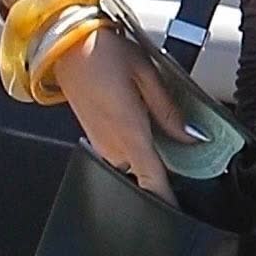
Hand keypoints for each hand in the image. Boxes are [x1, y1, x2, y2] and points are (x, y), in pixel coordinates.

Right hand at [53, 27, 201, 205]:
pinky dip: (135, 143)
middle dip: (165, 164)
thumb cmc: (104, 51)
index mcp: (129, 131)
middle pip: (146, 171)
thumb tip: (191, 136)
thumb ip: (169, 111)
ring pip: (134, 161)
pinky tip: (142, 117)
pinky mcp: (93, 135)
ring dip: (149, 151)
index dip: (167, 199)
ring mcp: (100, 142)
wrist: (65, 43)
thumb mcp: (147, 75)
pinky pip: (121, 150)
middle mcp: (112, 143)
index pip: (152, 179)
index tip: (179, 212)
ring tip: (160, 120)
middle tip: (184, 144)